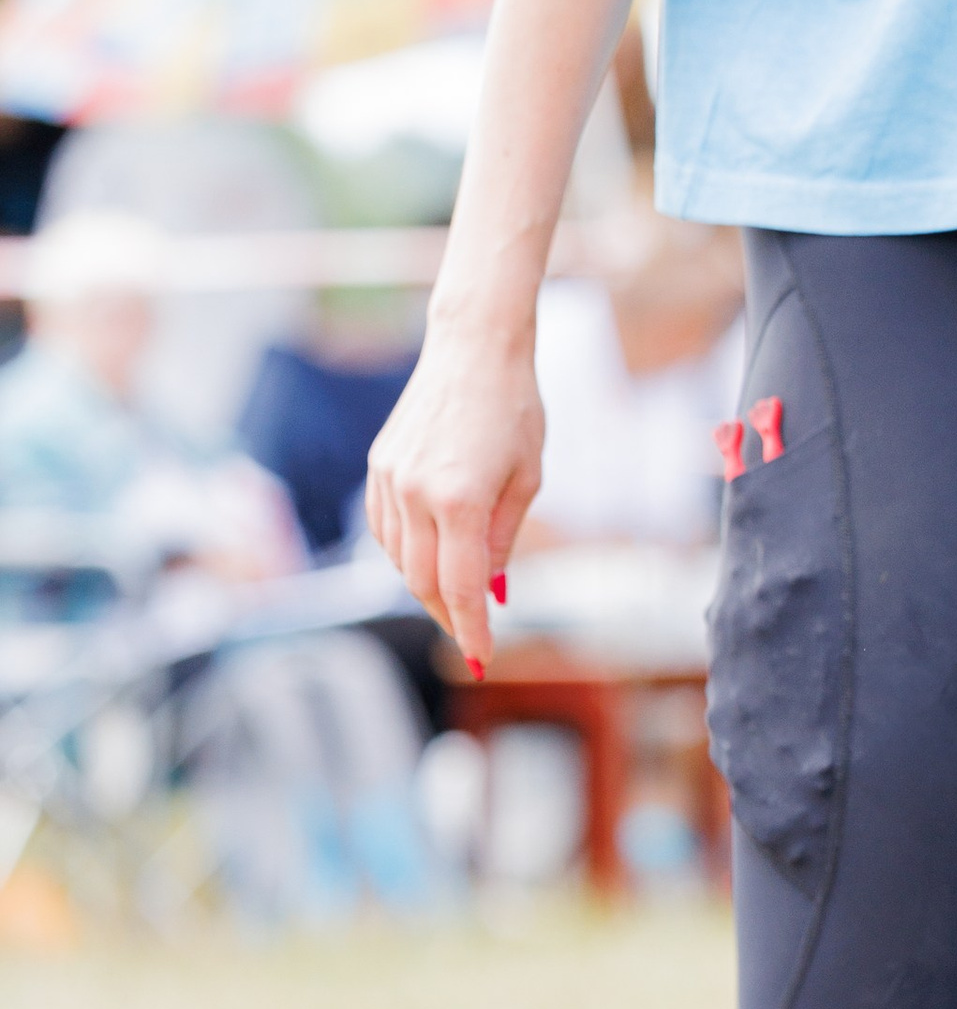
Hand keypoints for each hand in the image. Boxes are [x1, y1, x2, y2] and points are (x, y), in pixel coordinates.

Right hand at [364, 312, 545, 672]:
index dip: (470, 630)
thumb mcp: (526, 479)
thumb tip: (489, 591)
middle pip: (422, 581)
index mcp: (459, 500)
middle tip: (471, 633)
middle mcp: (415, 493)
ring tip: (456, 597)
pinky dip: (404, 553)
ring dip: (425, 585)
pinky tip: (428, 557)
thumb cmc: (515, 409)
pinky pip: (384, 530)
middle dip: (447, 615)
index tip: (480, 660)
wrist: (473, 348)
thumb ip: (503, 539)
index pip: (461, 587)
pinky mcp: (378, 466)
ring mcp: (389, 479)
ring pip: (397, 559)